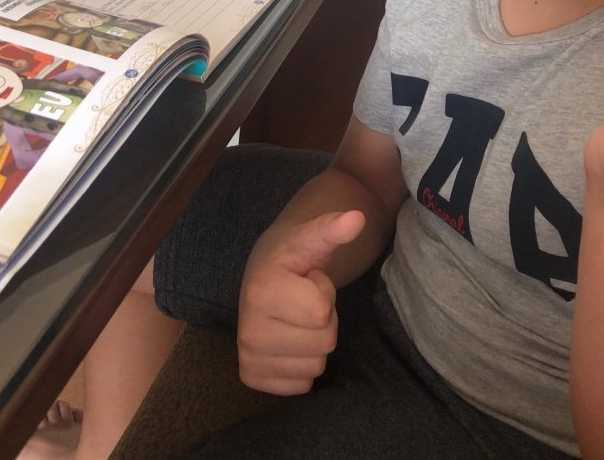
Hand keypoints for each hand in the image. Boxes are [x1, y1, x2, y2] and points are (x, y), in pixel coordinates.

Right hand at [237, 210, 364, 394]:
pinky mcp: (251, 377)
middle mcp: (247, 330)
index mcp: (260, 291)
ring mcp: (247, 357)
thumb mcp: (313, 237)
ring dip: (314, 342)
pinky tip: (290, 338)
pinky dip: (303, 364)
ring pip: (315, 367)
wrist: (267, 272)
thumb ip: (333, 228)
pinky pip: (302, 386)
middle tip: (304, 300)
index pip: (322, 312)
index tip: (308, 279)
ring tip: (297, 317)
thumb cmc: (294, 256)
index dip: (324, 292)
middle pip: (324, 342)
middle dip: (323, 319)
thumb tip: (356, 218)